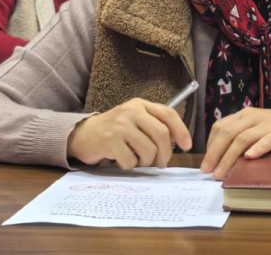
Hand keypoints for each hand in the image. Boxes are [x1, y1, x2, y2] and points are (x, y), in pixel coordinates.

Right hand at [67, 98, 191, 169]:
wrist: (83, 134)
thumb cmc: (115, 130)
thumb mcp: (135, 121)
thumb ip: (154, 125)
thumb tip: (178, 140)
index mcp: (140, 105)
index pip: (168, 114)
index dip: (181, 131)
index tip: (187, 145)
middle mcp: (131, 111)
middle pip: (161, 134)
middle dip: (165, 153)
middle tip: (162, 163)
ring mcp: (120, 125)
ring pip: (148, 150)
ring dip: (146, 162)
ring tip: (138, 160)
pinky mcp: (110, 140)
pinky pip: (131, 160)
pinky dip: (130, 165)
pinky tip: (122, 160)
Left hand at [200, 108, 270, 178]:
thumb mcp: (252, 129)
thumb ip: (237, 138)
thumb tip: (216, 159)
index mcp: (243, 116)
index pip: (220, 127)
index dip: (210, 145)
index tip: (206, 163)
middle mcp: (253, 117)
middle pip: (229, 133)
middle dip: (216, 153)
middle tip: (208, 171)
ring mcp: (268, 124)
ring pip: (244, 138)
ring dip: (230, 156)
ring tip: (222, 172)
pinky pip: (268, 140)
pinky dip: (257, 148)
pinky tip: (250, 157)